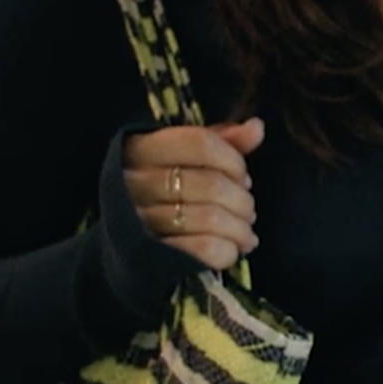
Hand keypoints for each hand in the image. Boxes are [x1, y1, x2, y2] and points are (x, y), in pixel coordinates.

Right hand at [122, 118, 264, 269]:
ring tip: (245, 232)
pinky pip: (203, 248)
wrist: (126, 245)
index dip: (232, 160)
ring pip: (211, 217)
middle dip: (242, 200)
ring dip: (240, 228)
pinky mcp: (151, 255)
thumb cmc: (163, 194)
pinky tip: (233, 249)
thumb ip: (220, 142)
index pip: (200, 143)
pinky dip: (228, 250)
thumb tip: (256, 128)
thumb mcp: (184, 159)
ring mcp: (140, 221)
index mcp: (141, 150)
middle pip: (211, 184)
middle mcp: (134, 183)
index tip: (242, 177)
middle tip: (248, 210)